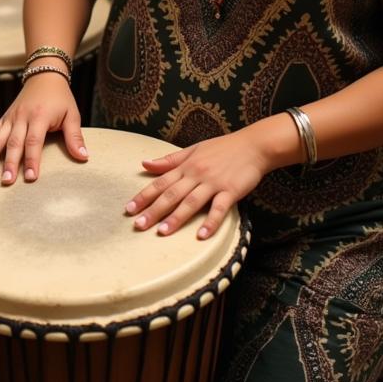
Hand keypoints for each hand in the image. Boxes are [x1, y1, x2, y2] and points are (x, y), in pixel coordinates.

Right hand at [0, 73, 85, 183]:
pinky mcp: (3, 119)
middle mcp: (21, 117)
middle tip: (6, 182)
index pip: (34, 141)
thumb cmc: (60, 98)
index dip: (32, 160)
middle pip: (13, 143)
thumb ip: (75, 136)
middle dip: (9, 163)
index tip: (31, 178)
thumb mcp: (72, 114)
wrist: (44, 76)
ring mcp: (10, 118)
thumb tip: (84, 157)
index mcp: (39, 116)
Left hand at [125, 131, 267, 238]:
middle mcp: (196, 174)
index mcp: (185, 166)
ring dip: (176, 218)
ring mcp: (213, 183)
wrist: (253, 145)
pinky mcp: (231, 191)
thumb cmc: (222, 148)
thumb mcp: (193, 150)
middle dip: (153, 211)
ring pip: (191, 202)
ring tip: (162, 232)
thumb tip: (144, 164)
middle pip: (171, 194)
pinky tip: (201, 236)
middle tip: (138, 225)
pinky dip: (210, 222)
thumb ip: (169, 161)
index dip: (143, 196)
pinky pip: (219, 208)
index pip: (160, 183)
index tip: (129, 209)